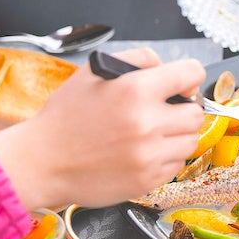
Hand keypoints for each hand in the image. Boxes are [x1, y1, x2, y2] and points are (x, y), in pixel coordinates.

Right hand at [0, 48, 205, 208]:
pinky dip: (164, 159)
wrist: (42, 162)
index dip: (188, 77)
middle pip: (196, 113)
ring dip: (176, 136)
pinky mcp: (148, 180)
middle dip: (182, 110)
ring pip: (191, 141)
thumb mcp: (93, 72)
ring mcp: (149, 154)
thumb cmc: (66, 116)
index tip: (181, 85)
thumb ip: (136, 59)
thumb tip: (165, 66)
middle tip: (163, 113)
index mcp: (136, 89)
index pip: (192, 73)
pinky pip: (176, 165)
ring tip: (150, 135)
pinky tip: (141, 154)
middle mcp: (148, 122)